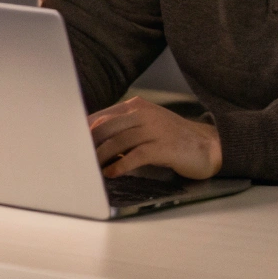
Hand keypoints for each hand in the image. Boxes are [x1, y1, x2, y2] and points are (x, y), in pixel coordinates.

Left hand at [88, 97, 221, 179]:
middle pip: (106, 126)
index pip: (102, 115)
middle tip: (77, 158)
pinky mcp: (163, 147)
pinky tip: (112, 173)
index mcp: (136, 105)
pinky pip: (136, 155)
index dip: (84, 130)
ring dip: (101, 157)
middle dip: (89, 144)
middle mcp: (143, 113)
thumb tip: (93, 141)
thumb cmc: (172, 138)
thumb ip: (122, 127)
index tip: (70, 142)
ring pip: (118, 141)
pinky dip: (120, 165)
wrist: (207, 145)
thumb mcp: (146, 125)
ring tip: (91, 169)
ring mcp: (154, 128)